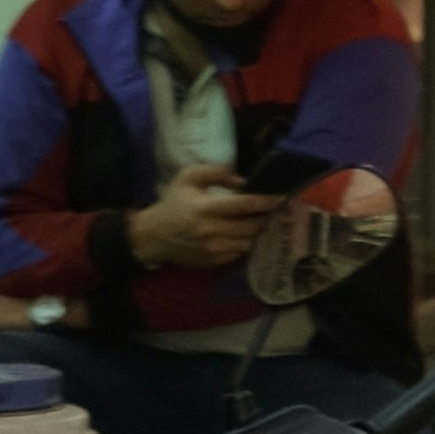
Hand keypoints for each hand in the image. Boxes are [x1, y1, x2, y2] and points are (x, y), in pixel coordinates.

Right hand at [125, 178, 269, 271]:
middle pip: (251, 225)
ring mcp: (213, 249)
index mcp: (206, 208)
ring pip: (248, 240)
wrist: (153, 235)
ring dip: (255, 230)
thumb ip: (216, 172)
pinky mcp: (213, 261)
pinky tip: (240, 233)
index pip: (245, 205)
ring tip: (257, 220)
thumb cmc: (173, 202)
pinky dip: (243, 242)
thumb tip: (242, 182)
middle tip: (271, 208)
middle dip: (264, 216)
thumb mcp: (188, 177)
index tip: (281, 197)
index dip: (266, 201)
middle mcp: (212, 231)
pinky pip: (238, 252)